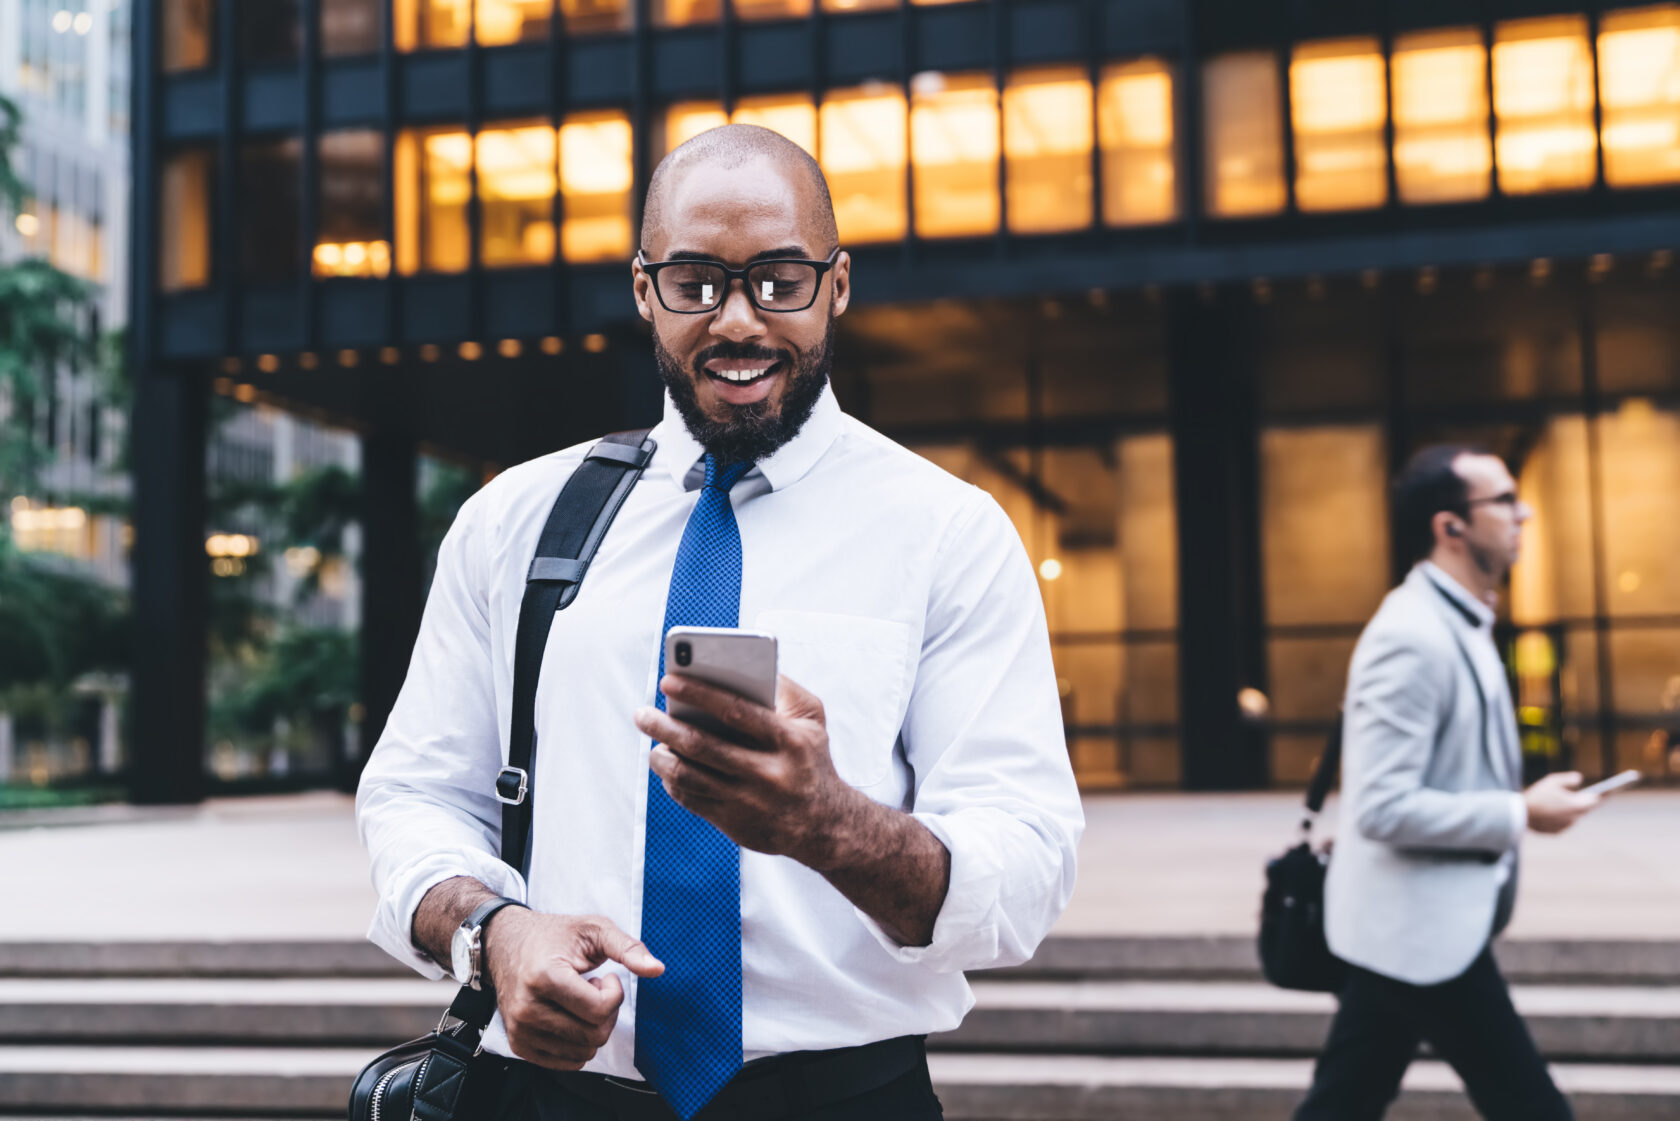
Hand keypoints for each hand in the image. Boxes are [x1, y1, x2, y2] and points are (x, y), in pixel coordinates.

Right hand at [481, 908, 662, 1070]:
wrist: (506, 943)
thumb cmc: (555, 935)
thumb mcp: (594, 929)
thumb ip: (628, 948)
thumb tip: (658, 970)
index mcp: (545, 977)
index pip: (599, 1010)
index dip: (614, 993)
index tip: (605, 977)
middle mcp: (527, 1009)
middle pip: (594, 1035)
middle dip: (606, 1012)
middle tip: (592, 988)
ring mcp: (520, 1030)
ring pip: (583, 1052)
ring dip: (591, 1028)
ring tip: (576, 1000)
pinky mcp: (519, 1045)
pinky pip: (567, 1063)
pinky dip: (578, 1043)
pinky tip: (567, 1015)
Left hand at [633, 673, 859, 864]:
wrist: (823, 823)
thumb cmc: (810, 758)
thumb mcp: (812, 719)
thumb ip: (784, 688)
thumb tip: (743, 664)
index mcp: (789, 740)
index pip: (736, 711)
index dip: (699, 693)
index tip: (668, 680)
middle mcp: (769, 774)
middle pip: (704, 745)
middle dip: (665, 726)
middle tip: (642, 713)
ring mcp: (750, 802)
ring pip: (691, 776)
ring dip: (663, 757)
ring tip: (653, 742)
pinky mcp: (735, 824)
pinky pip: (692, 800)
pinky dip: (673, 782)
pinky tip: (667, 766)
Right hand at [1524, 771, 1599, 833]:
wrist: (1520, 814)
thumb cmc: (1538, 795)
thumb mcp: (1553, 780)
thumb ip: (1569, 779)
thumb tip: (1580, 778)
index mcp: (1577, 805)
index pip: (1597, 799)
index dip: (1605, 793)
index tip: (1611, 789)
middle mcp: (1574, 818)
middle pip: (1585, 808)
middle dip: (1584, 800)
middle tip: (1585, 793)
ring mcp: (1566, 826)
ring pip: (1573, 816)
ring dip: (1571, 809)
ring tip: (1565, 801)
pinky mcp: (1557, 832)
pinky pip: (1563, 823)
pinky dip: (1561, 817)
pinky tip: (1552, 811)